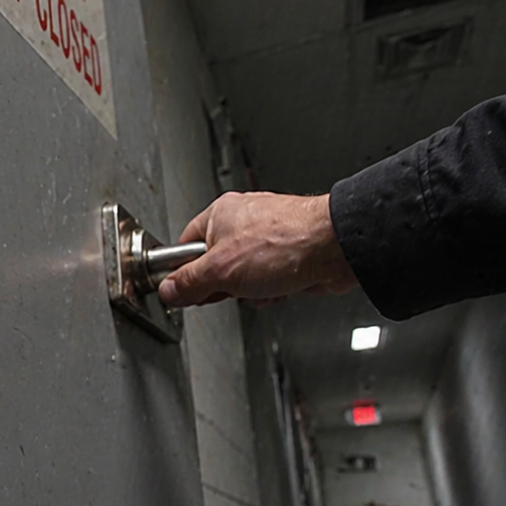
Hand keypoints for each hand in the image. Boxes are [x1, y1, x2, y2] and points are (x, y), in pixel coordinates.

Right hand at [157, 192, 358, 306]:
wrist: (336, 248)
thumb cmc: (285, 243)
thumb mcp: (220, 271)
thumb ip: (188, 282)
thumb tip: (168, 290)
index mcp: (219, 214)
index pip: (184, 247)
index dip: (183, 273)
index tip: (183, 291)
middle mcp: (242, 221)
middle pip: (214, 265)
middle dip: (225, 285)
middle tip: (231, 287)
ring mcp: (267, 237)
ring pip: (243, 276)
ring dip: (251, 290)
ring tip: (263, 285)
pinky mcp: (288, 253)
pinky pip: (268, 278)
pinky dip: (273, 288)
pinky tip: (281, 286)